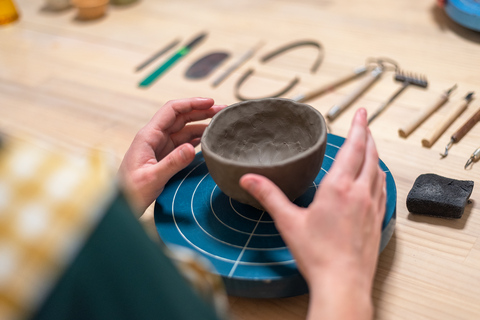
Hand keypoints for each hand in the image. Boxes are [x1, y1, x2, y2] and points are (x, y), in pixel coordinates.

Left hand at [118, 98, 225, 215]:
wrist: (121, 204)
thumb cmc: (130, 192)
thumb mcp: (152, 178)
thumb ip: (172, 163)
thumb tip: (191, 148)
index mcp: (148, 136)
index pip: (172, 110)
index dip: (192, 103)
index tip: (210, 102)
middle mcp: (155, 137)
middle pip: (181, 116)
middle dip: (201, 111)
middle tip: (222, 111)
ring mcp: (160, 146)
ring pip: (184, 128)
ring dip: (201, 124)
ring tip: (219, 123)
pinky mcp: (164, 156)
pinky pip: (183, 142)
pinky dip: (197, 138)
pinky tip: (208, 139)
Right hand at [240, 108, 385, 319]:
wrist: (343, 283)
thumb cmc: (317, 255)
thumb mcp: (288, 222)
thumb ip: (269, 196)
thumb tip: (249, 179)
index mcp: (338, 188)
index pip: (353, 148)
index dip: (358, 127)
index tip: (361, 112)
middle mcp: (360, 193)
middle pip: (369, 154)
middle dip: (367, 135)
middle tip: (364, 122)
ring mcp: (372, 206)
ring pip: (378, 170)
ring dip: (374, 153)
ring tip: (369, 145)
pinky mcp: (377, 219)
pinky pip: (382, 188)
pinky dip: (379, 175)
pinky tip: (376, 177)